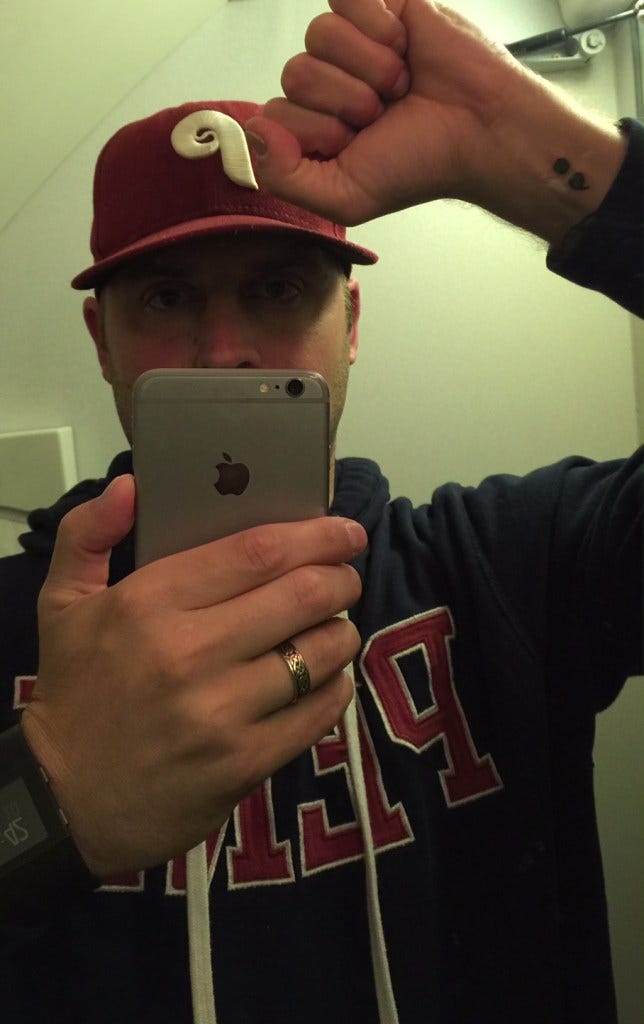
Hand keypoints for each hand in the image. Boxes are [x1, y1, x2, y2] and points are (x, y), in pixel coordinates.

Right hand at [21, 475, 365, 878]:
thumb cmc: (74, 694)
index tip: (344, 531)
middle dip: (341, 577)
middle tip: (346, 576)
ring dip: (343, 630)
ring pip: (321, 652)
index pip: (257, 552)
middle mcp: (191, 652)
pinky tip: (328, 676)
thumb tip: (132, 486)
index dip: (315, 535)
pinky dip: (338, 686)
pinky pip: (320, 711)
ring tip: (335, 625)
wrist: (65, 800)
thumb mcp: (60, 604)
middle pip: (302, 595)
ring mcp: (223, 711)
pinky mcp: (246, 762)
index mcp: (149, 603)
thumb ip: (87, 534)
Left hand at [247, 0, 624, 241]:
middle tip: (385, 114)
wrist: (481, 130)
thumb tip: (253, 129)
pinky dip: (377, 26)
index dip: (316, 131)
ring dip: (368, 66)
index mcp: (312, 129)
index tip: (358, 144)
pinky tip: (404, 47)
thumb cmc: (419, 165)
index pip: (274, 116)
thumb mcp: (345, 197)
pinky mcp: (377, 6)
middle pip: (296, 74)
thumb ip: (285, 178)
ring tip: (400, 84)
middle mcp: (325, 84)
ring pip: (319, 34)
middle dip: (346, 100)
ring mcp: (350, 43)